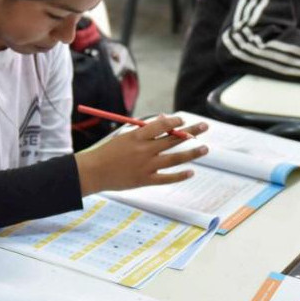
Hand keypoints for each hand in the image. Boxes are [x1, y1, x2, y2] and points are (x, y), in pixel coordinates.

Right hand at [75, 115, 208, 195]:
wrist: (93, 172)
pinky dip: (180, 175)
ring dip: (192, 153)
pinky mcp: (145, 180)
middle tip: (205, 126)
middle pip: (173, 139)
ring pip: (174, 158)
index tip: (183, 120)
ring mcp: (146, 166)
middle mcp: (144, 150)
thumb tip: (164, 121)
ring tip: (205, 148)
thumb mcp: (124, 136)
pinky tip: (190, 172)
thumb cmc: (108, 152)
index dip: (175, 121)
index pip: (162, 125)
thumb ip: (144, 131)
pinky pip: (167, 178)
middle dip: (191, 132)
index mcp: (137, 136)